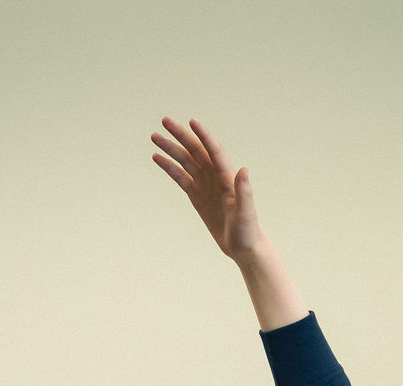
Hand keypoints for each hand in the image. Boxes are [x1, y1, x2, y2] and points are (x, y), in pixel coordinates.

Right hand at [151, 117, 263, 259]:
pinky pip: (181, 177)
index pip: (214, 151)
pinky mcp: (197, 195)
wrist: (243, 247)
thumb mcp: (246, 213)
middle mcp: (215, 177)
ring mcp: (205, 185)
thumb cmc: (248, 232)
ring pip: (185, 161)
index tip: (192, 122)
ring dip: (170, 148)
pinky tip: (157, 158)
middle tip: (164, 121)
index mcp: (227, 177)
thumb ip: (244, 191)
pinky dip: (169, 167)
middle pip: (195, 150)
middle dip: (180, 135)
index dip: (203, 136)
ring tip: (154, 137)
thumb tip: (243, 170)